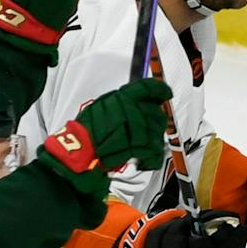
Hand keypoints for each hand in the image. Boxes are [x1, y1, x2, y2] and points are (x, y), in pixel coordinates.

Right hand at [42, 79, 172, 196]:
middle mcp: (128, 109)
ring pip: (156, 133)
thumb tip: (139, 102)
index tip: (166, 93)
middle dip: (157, 124)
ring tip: (144, 149)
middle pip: (156, 113)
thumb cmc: (87, 131)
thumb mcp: (101, 107)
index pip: (147, 88)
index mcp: (120, 97)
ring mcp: (133, 126)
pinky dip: (151, 157)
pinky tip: (144, 159)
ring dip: (153, 143)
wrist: (79, 150)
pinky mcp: (135, 145)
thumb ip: (120, 104)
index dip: (160, 90)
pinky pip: (152, 150)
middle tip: (152, 132)